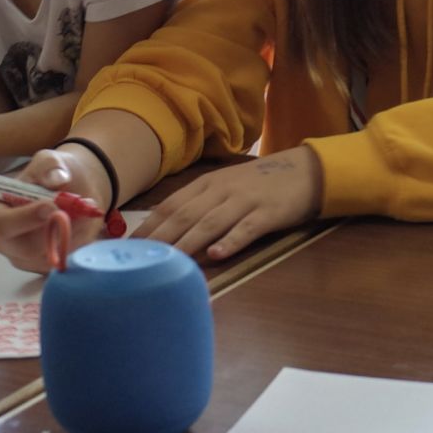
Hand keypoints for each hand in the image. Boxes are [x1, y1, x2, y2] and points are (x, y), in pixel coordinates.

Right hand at [0, 148, 109, 272]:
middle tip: (79, 209)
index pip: (3, 225)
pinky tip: (84, 223)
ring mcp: (28, 259)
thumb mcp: (49, 161)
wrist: (74, 190)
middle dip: (56, 229)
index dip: (27, 218)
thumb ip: (50, 166)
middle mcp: (8, 242)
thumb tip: (56, 178)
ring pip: (53, 255)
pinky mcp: (49, 268)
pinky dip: (81, 242)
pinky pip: (67, 260)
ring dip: (74, 233)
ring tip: (85, 210)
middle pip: (28, 248)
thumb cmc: (53, 176)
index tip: (52, 205)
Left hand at [135, 147, 321, 260]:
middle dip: (159, 238)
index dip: (148, 226)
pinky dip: (230, 241)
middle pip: (184, 215)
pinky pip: (246, 229)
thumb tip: (167, 229)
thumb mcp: (226, 188)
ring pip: (210, 223)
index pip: (170, 205)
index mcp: (207, 184)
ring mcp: (245, 201)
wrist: (306, 171)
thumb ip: (201, 204)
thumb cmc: (261, 185)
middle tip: (137, 260)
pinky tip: (216, 255)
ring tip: (168, 261)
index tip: (126, 247)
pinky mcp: (268, 213)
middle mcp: (221, 190)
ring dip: (187, 242)